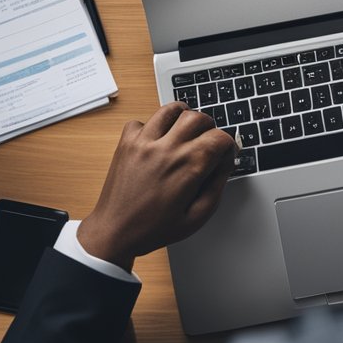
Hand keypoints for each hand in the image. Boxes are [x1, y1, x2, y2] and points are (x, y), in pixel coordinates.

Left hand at [78, 103, 235, 270]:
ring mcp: (144, 143)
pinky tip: (157, 142)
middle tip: (206, 144)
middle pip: (199, 117)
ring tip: (185, 134)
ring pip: (172, 109)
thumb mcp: (197, 217)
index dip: (228, 146)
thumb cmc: (154, 229)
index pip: (220, 137)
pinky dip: (153, 127)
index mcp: (187, 167)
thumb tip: (226, 163)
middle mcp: (166, 149)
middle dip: (209, 128)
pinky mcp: (126, 143)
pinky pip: (143, 121)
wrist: (114, 232)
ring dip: (184, 118)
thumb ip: (218, 187)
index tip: (224, 155)